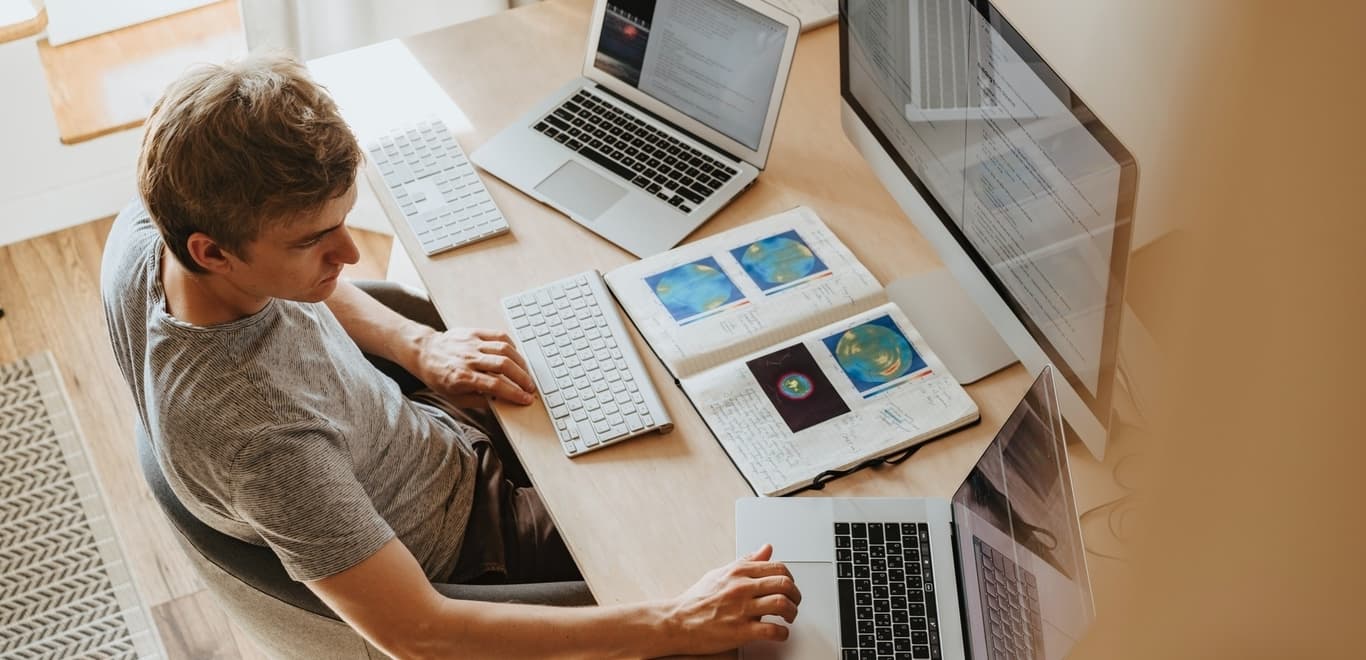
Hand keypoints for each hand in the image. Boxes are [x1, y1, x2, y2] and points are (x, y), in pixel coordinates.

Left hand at [414, 327, 536, 406]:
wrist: (424, 352)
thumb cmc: (439, 376)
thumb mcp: (454, 397)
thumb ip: (478, 400)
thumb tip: (501, 401)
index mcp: (462, 377)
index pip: (496, 385)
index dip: (514, 393)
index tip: (526, 399)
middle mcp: (468, 359)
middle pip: (504, 366)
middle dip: (522, 378)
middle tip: (531, 387)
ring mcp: (472, 344)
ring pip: (504, 349)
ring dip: (520, 362)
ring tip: (526, 373)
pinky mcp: (474, 333)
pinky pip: (498, 336)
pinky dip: (511, 346)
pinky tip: (516, 356)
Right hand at [661, 544, 800, 654]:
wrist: (677, 622)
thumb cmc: (697, 599)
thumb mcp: (721, 573)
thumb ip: (747, 561)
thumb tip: (766, 549)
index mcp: (738, 572)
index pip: (778, 567)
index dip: (790, 578)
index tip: (789, 586)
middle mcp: (741, 587)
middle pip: (784, 584)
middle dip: (796, 595)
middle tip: (794, 602)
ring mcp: (741, 609)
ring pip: (782, 604)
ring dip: (792, 612)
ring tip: (789, 617)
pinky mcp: (740, 631)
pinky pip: (772, 630)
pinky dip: (783, 633)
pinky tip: (780, 633)